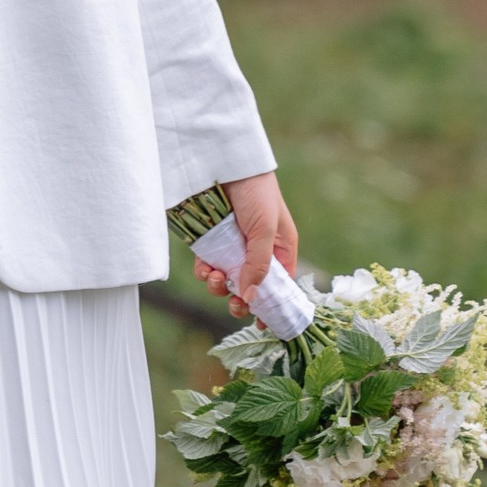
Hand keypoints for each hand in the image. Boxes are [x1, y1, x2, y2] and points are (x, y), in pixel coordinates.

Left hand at [194, 167, 298, 317]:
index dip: (272, 304)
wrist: (224, 163)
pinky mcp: (210, 240)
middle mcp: (257, 250)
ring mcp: (232, 246)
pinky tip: (205, 268)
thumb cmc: (256, 192)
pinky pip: (208, 265)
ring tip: (215, 278)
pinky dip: (205, 271)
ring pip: (226, 279)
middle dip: (240, 298)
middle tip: (233, 305)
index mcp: (281, 248)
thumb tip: (251, 300)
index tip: (264, 323)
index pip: (279, 284)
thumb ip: (259, 266)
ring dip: (220, 285)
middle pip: (250, 286)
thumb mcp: (266, 231)